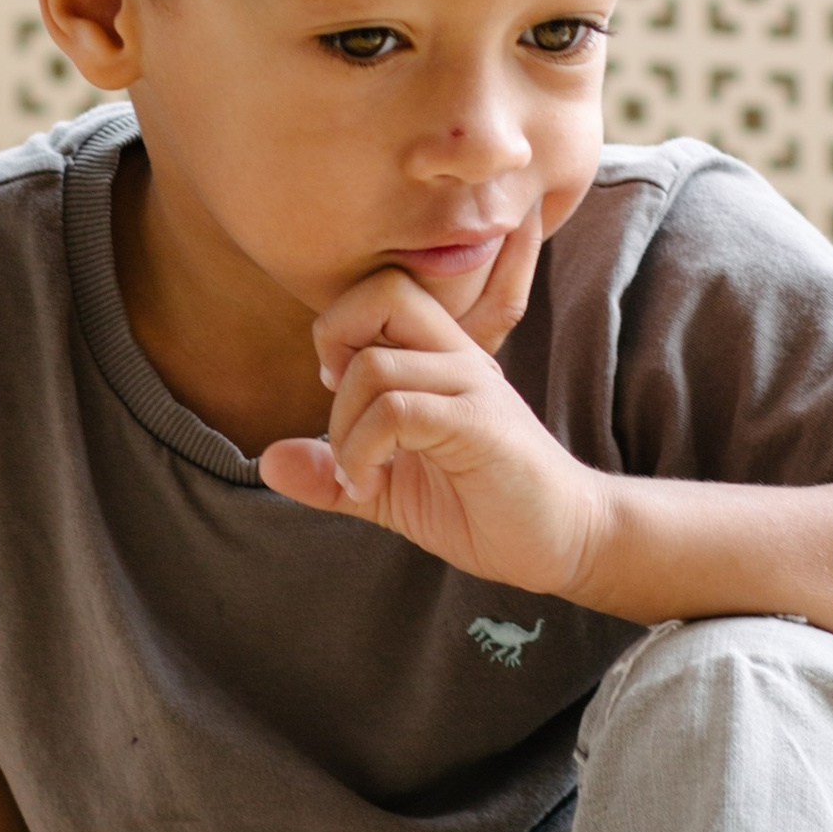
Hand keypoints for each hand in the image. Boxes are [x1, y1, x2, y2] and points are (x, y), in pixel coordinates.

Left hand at [257, 212, 610, 597]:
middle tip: (339, 414)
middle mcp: (458, 358)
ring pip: (376, 366)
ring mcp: (473, 387)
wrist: (564, 541)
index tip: (336, 391)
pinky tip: (372, 483)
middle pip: (381, 294)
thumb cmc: (484, 507)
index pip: (380, 290)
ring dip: (345, 429)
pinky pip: (401, 410)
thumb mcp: (391, 490)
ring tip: (360, 476)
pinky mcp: (480, 425)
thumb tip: (268, 460)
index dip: (339, 327)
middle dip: (335, 345)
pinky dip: (365, 450)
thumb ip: (334, 472)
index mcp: (439, 358)